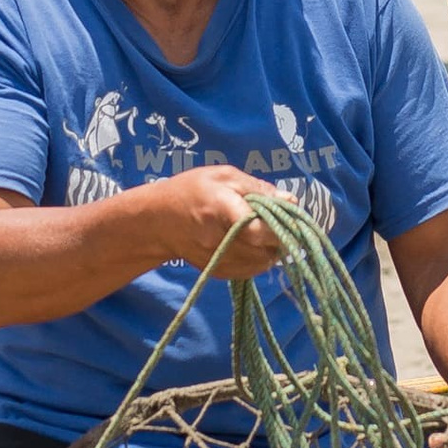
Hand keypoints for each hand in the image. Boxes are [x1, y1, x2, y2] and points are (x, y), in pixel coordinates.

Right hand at [165, 165, 284, 281]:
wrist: (157, 221)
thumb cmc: (192, 190)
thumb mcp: (224, 176)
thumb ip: (258, 188)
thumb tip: (291, 200)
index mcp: (222, 208)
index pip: (258, 229)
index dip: (280, 227)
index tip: (289, 219)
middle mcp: (219, 239)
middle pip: (264, 248)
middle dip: (280, 237)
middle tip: (280, 223)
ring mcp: (217, 259)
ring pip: (261, 263)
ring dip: (271, 249)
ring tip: (265, 232)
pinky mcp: (218, 272)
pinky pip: (251, 271)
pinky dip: (259, 259)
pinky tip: (253, 244)